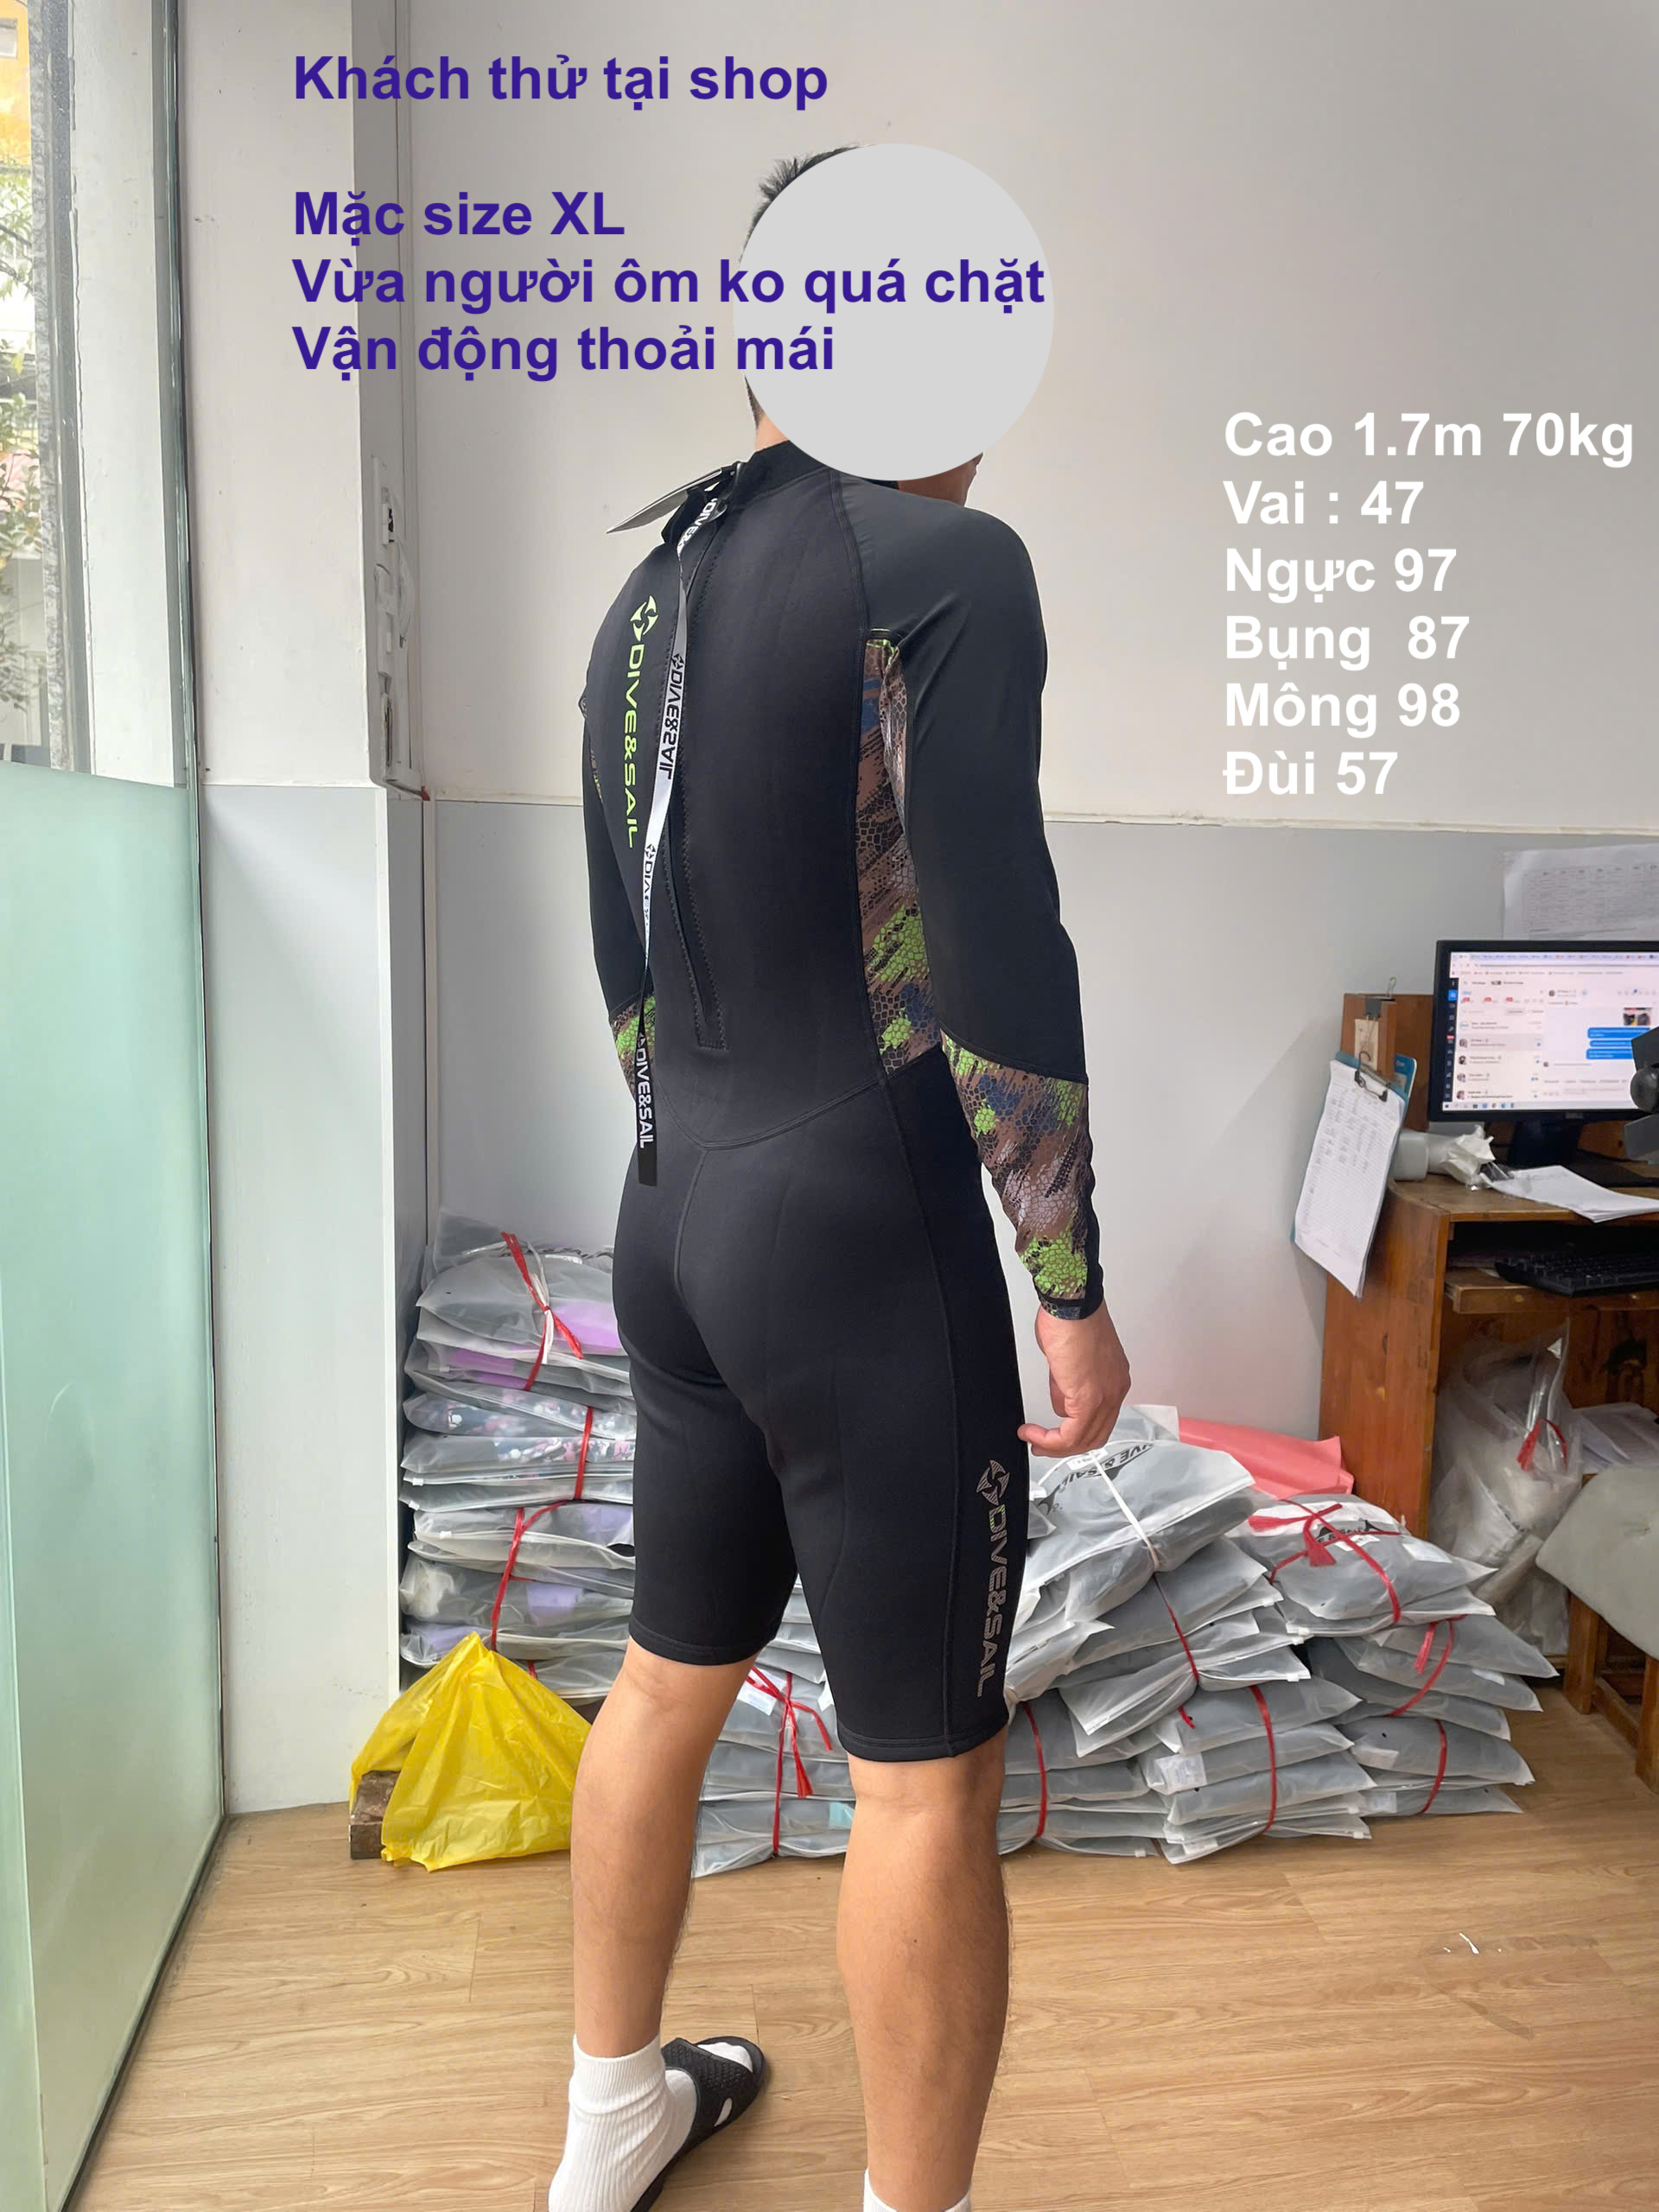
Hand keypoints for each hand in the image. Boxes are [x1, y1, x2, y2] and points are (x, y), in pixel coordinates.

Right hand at [1019, 1302, 1131, 1458]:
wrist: (1073, 1304)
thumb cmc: (1072, 1318)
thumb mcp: (1069, 1357)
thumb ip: (1066, 1381)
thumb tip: (1060, 1396)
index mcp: (1114, 1379)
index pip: (1099, 1419)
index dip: (1075, 1432)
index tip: (1053, 1433)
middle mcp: (1115, 1390)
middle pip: (1095, 1435)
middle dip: (1065, 1446)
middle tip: (1042, 1445)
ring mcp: (1105, 1396)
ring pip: (1084, 1439)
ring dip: (1056, 1446)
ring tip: (1035, 1440)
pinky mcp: (1088, 1398)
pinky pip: (1071, 1433)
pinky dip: (1051, 1440)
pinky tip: (1034, 1434)